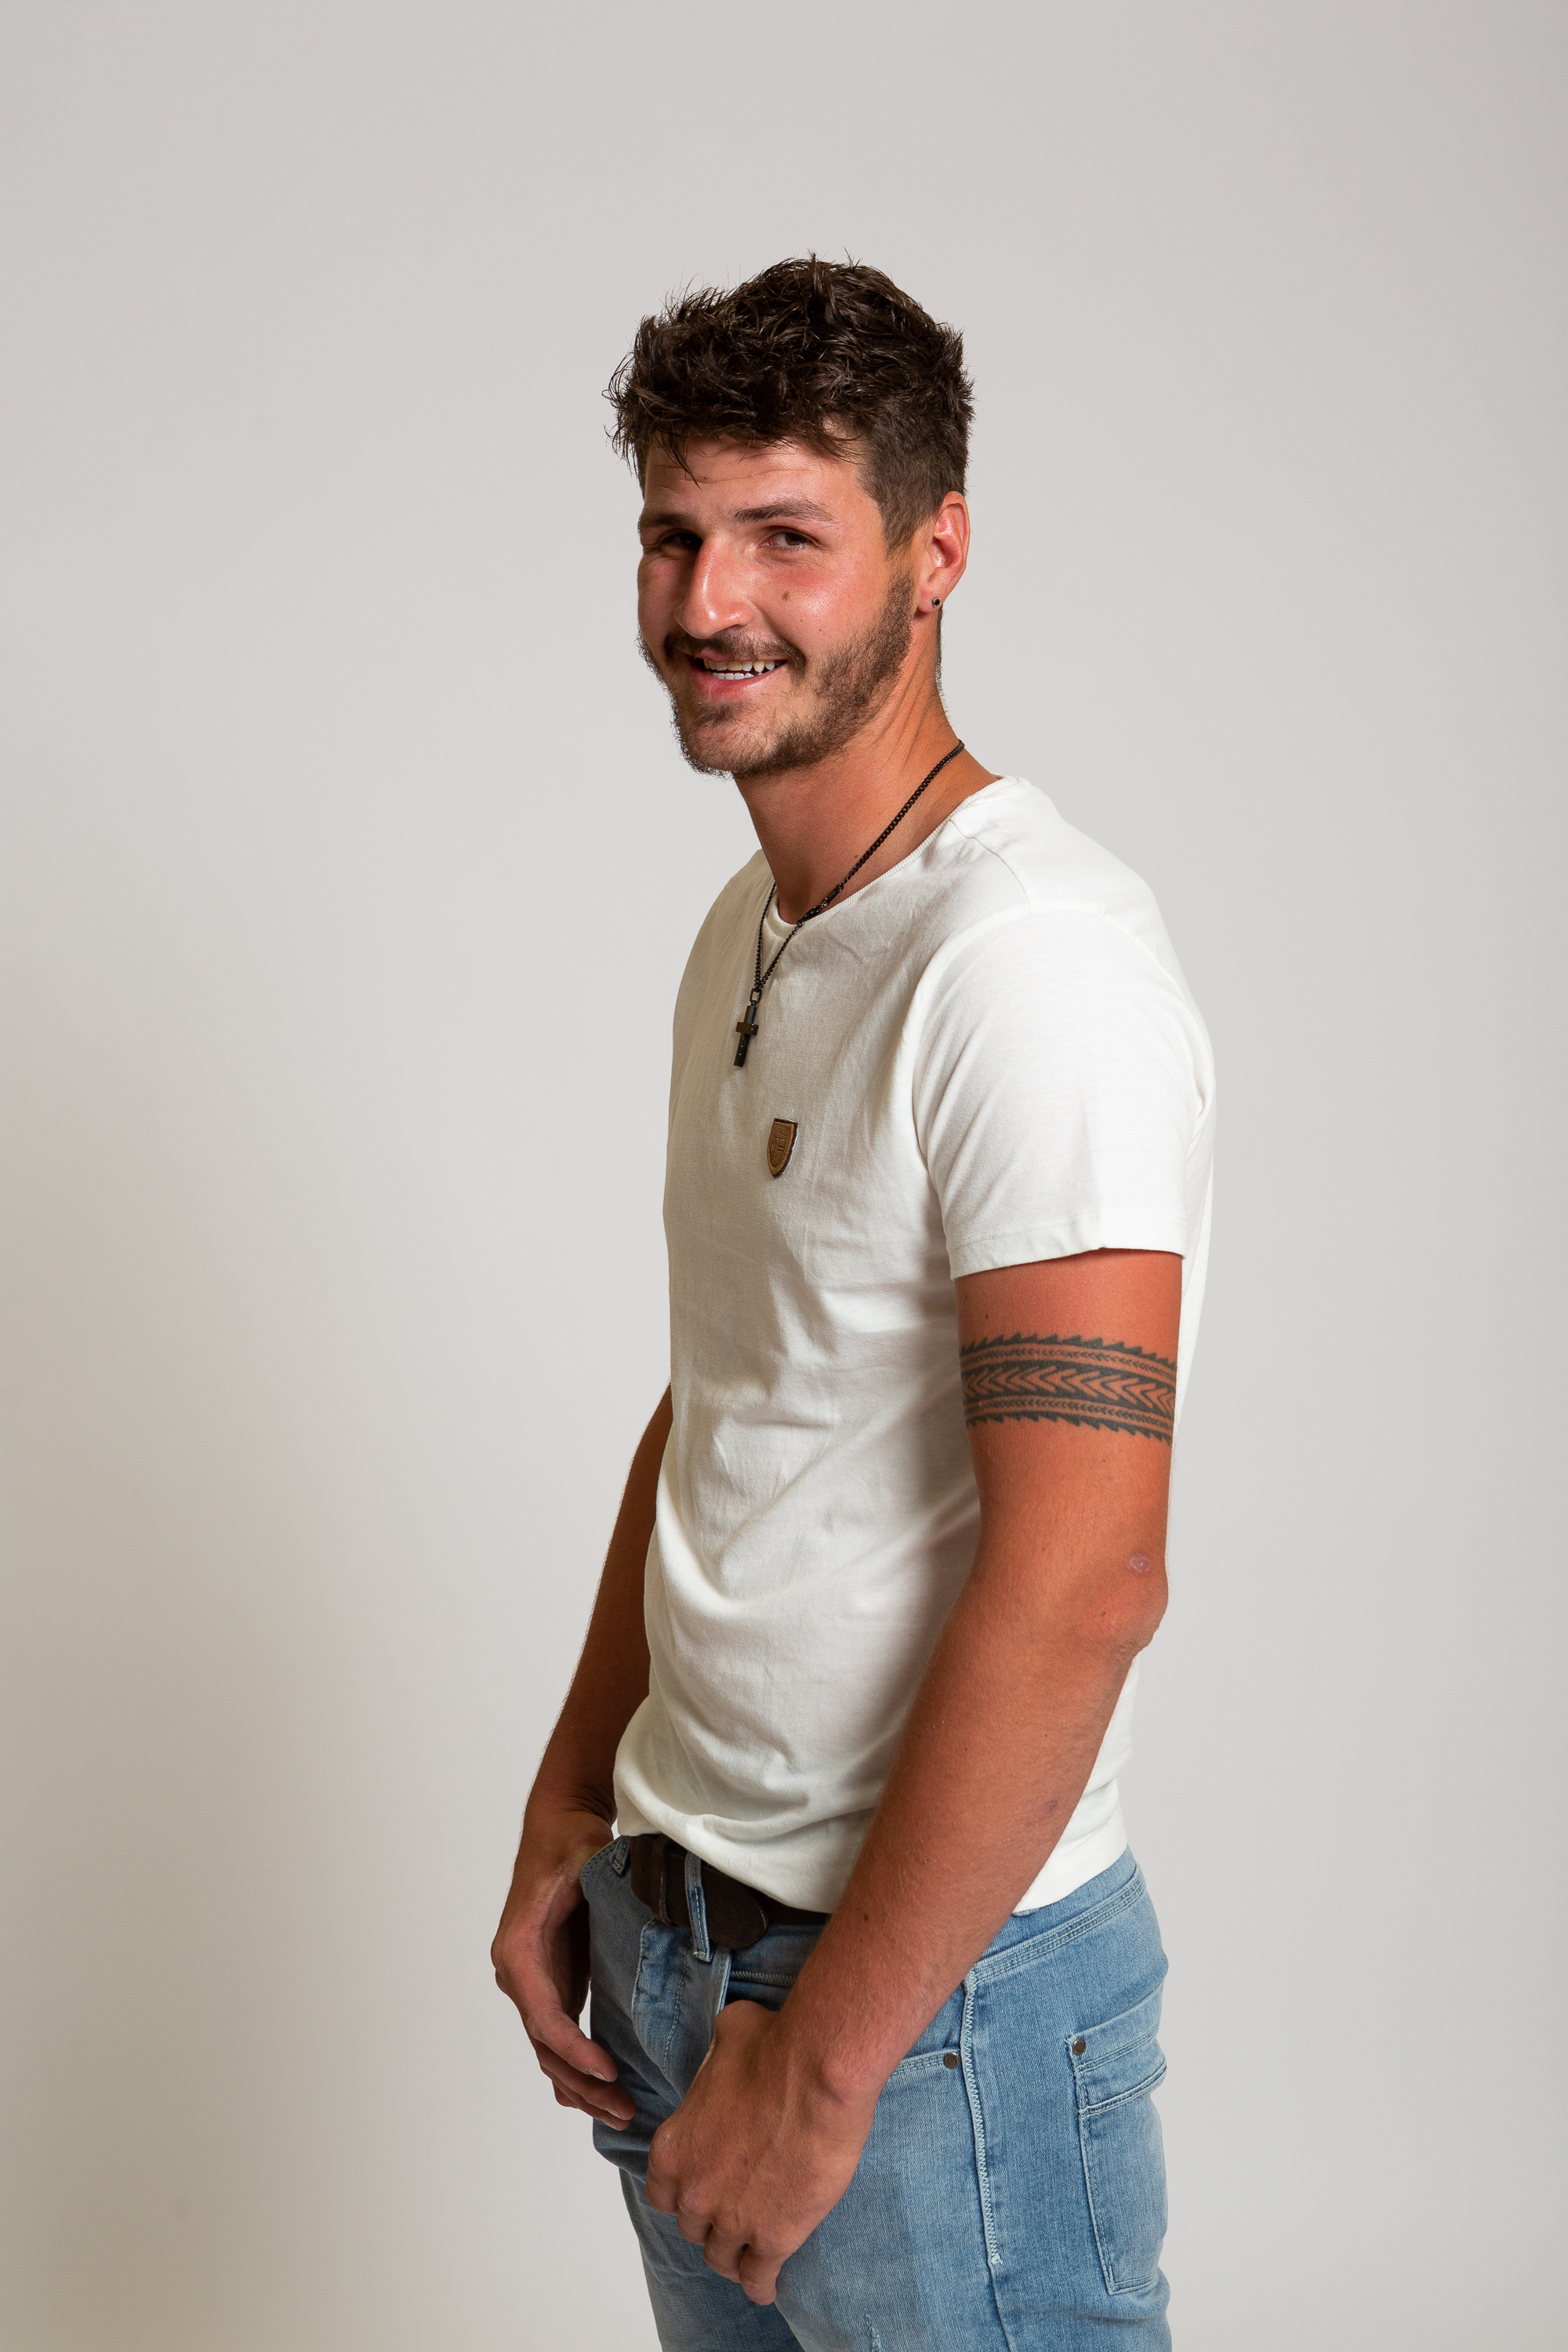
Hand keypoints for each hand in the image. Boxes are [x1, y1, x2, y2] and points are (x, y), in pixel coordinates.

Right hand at [491, 1805, 634, 2126]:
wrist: (556, 1826)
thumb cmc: (569, 1841)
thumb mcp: (585, 1858)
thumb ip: (599, 1883)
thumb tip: (637, 1906)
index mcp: (519, 1949)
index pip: (542, 2013)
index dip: (572, 2048)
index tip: (606, 2069)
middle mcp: (518, 1973)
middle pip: (545, 2044)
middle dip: (582, 2082)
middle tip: (625, 2109)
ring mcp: (532, 1981)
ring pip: (549, 2049)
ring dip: (580, 2084)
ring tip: (621, 2111)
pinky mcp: (551, 1982)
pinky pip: (557, 2035)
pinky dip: (575, 2066)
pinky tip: (598, 2094)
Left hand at [645, 1999, 878, 2304]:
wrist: (817, 2071)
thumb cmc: (774, 2047)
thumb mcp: (727, 2036)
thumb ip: (717, 2060)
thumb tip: (729, 2047)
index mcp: (675, 2147)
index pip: (661, 2193)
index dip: (683, 2192)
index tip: (701, 2189)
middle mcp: (695, 2190)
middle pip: (693, 2227)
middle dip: (711, 2220)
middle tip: (734, 2211)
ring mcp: (732, 2219)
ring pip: (722, 2258)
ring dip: (734, 2254)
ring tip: (750, 2251)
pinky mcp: (774, 2237)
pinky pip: (758, 2278)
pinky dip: (761, 2284)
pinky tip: (766, 2285)